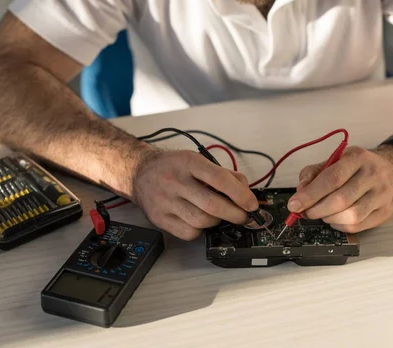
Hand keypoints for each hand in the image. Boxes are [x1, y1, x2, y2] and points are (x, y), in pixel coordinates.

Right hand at [131, 149, 258, 239]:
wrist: (140, 173)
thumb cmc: (173, 167)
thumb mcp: (197, 160)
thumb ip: (223, 174)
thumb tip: (246, 191)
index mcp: (188, 162)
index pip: (220, 180)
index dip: (240, 195)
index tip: (252, 204)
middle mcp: (176, 181)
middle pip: (213, 205)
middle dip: (235, 214)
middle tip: (244, 217)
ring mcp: (166, 202)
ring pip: (202, 221)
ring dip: (218, 222)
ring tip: (219, 216)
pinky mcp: (160, 219)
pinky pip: (189, 233)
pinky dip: (201, 231)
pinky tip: (201, 221)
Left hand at [287, 145, 392, 233]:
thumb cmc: (359, 166)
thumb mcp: (335, 159)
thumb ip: (313, 173)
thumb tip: (300, 192)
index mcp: (357, 158)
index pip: (331, 178)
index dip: (310, 194)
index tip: (294, 204)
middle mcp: (372, 175)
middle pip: (340, 200)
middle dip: (316, 210)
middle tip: (306, 212)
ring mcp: (382, 195)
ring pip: (350, 216)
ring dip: (328, 218)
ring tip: (322, 213)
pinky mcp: (385, 212)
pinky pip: (358, 226)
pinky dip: (340, 225)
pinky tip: (335, 218)